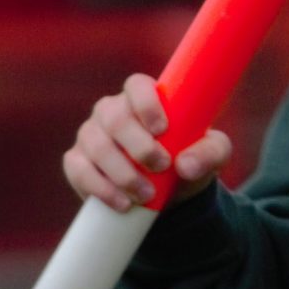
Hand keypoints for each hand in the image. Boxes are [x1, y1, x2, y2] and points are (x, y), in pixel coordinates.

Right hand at [63, 73, 233, 213]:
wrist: (168, 195)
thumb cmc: (189, 160)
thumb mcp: (212, 156)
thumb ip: (210, 153)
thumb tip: (186, 165)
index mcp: (143, 98)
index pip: (137, 85)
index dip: (146, 104)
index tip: (163, 129)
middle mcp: (111, 111)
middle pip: (114, 117)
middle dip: (139, 146)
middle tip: (162, 167)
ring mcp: (90, 135)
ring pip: (97, 145)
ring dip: (123, 173)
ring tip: (147, 194)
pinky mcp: (77, 162)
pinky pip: (79, 170)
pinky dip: (102, 189)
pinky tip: (123, 203)